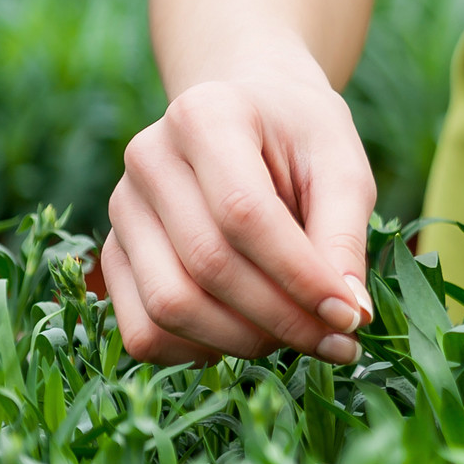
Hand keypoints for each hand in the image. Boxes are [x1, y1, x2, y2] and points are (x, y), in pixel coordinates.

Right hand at [88, 69, 378, 364]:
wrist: (252, 111)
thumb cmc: (303, 138)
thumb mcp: (342, 166)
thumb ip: (345, 236)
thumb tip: (349, 316)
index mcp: (205, 116)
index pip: (245, 214)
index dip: (300, 276)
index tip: (349, 316)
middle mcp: (149, 159)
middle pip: (208, 265)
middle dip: (280, 317)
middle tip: (336, 339)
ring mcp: (122, 209)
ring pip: (169, 305)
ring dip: (243, 340)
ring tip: (299, 336)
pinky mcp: (113, 253)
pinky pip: (143, 330)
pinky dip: (198, 351)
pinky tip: (250, 337)